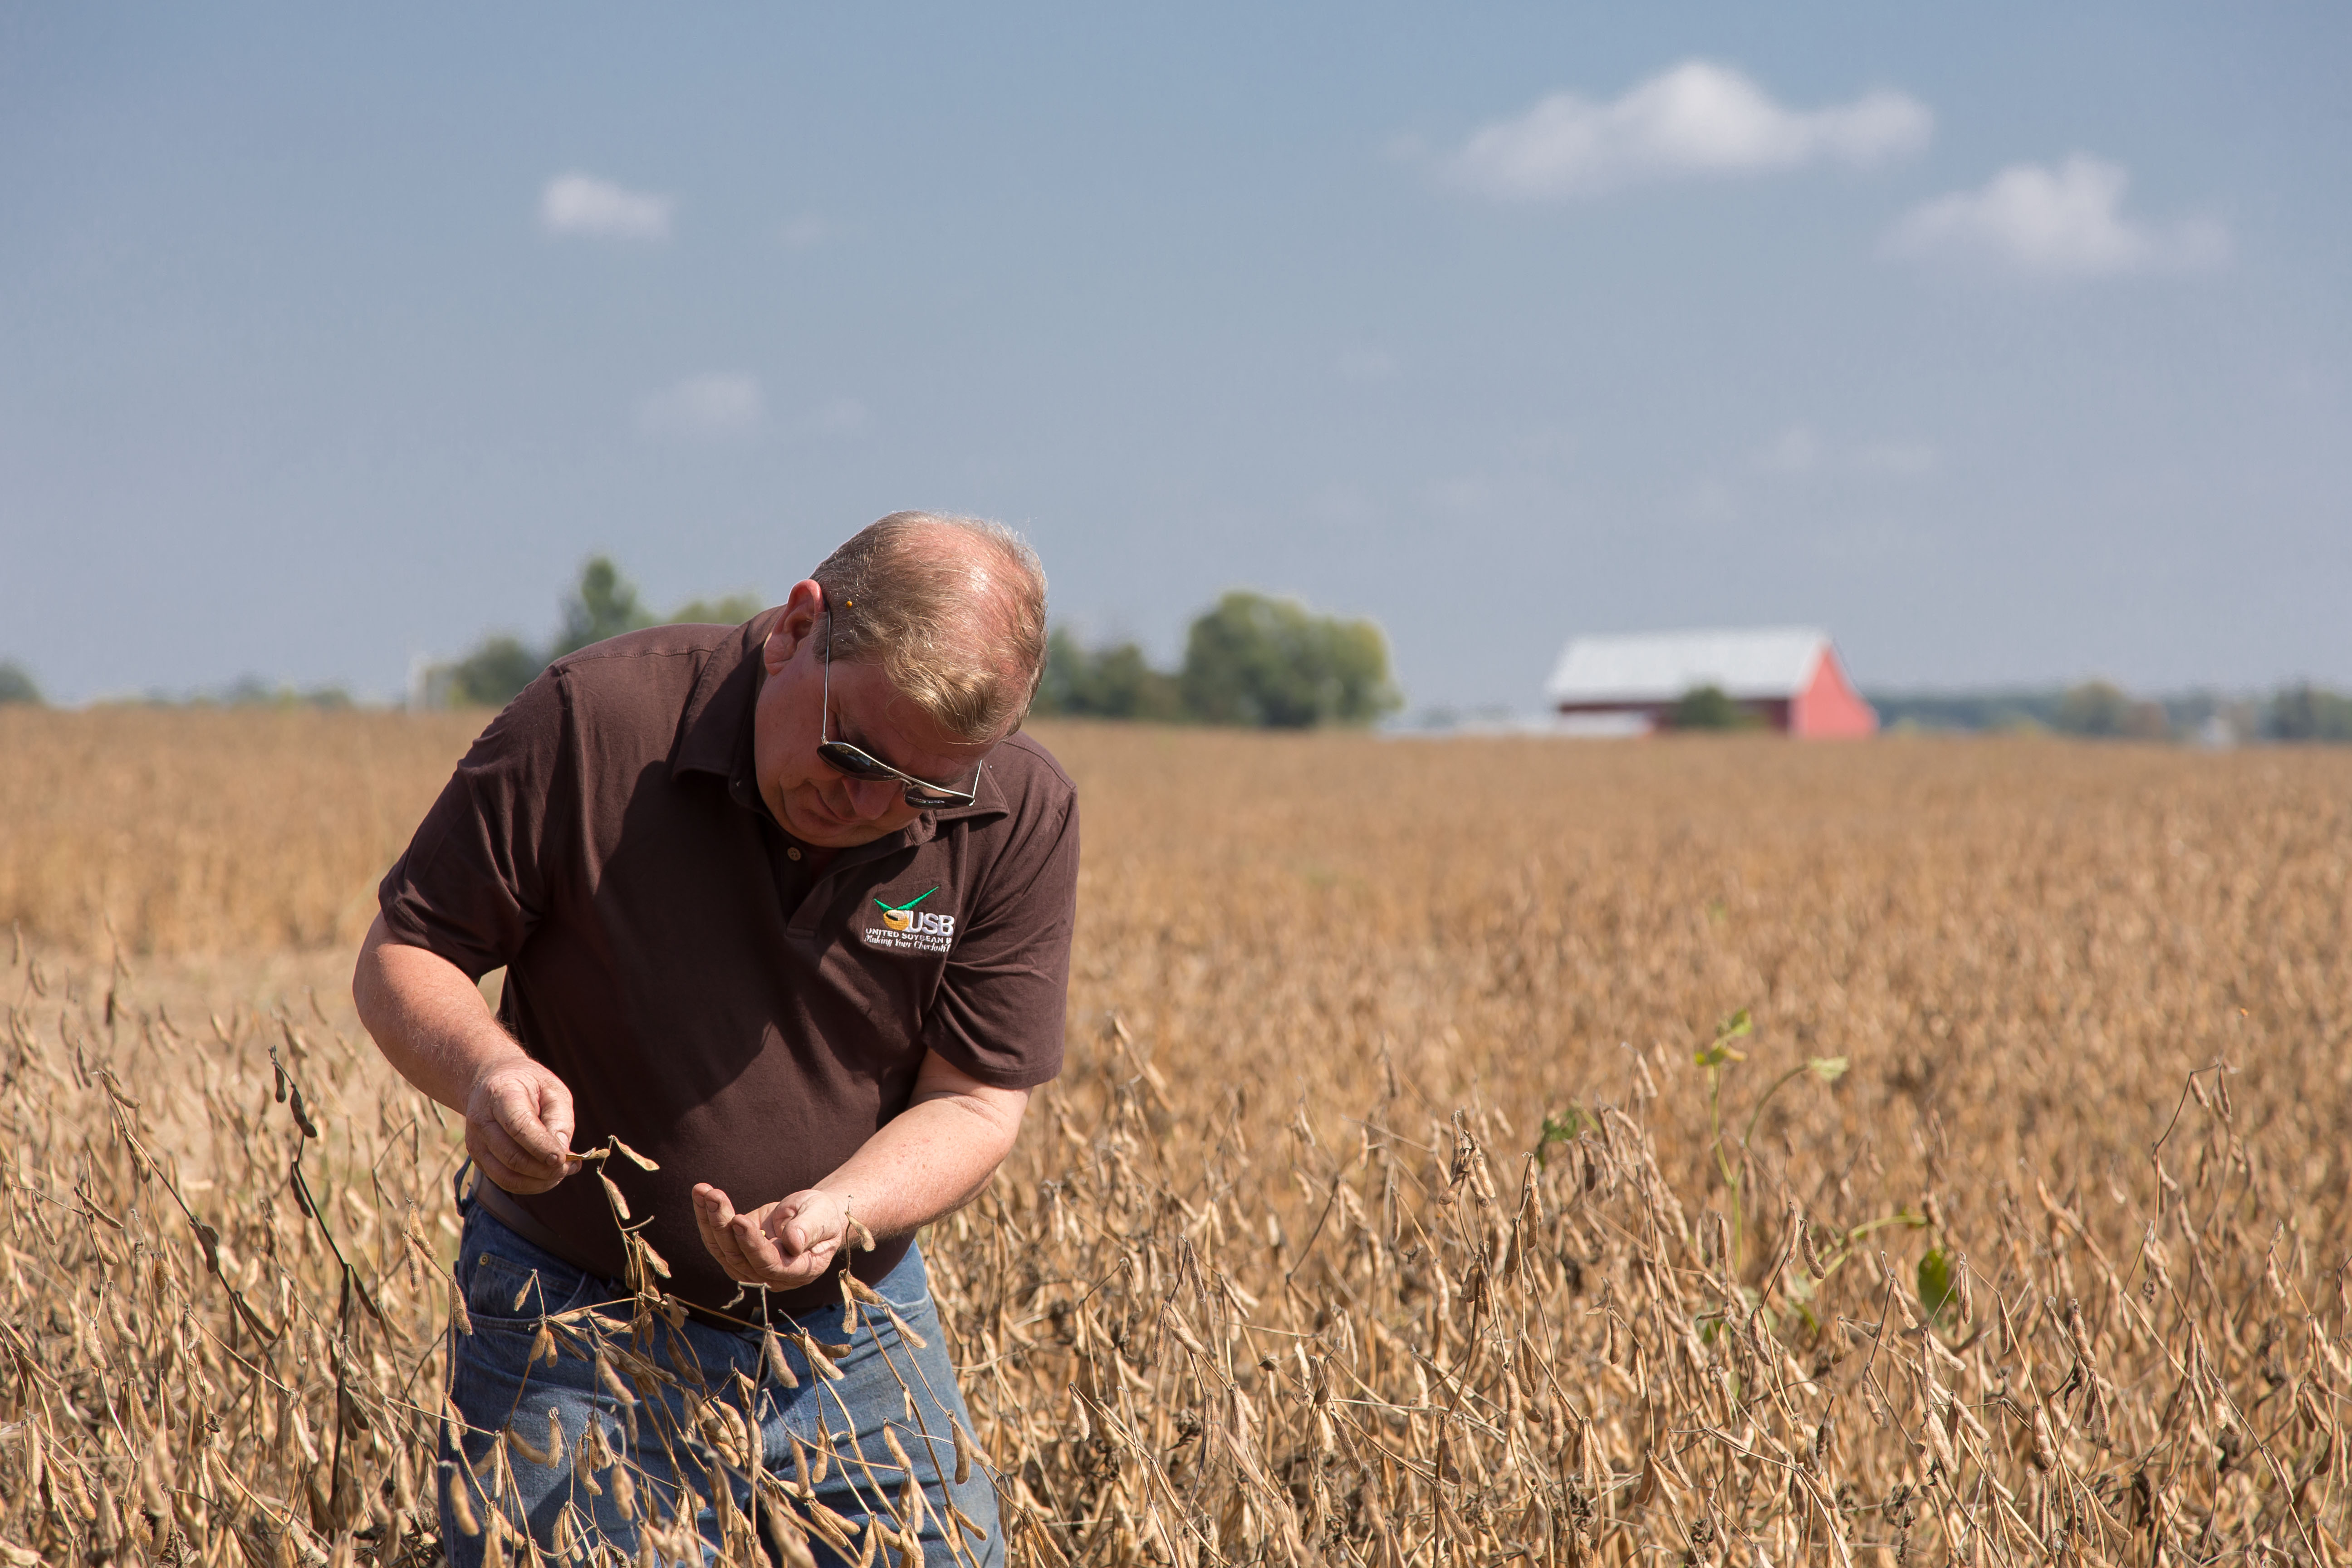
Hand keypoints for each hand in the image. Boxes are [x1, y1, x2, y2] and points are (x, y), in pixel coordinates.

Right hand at [465, 1056, 580, 1194]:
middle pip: (512, 1157)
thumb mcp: (552, 1090)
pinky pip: (504, 1181)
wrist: (491, 1083)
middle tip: (569, 1167)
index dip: (542, 1147)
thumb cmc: (528, 1086)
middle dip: (545, 1170)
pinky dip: (529, 1185)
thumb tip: (563, 1154)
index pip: (519, 1128)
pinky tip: (547, 1175)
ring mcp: (476, 1142)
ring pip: (507, 1176)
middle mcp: (482, 1121)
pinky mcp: (478, 1158)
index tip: (563, 1159)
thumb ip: (559, 1120)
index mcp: (500, 1095)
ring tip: (561, 1172)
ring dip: (538, 1182)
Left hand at [692, 1183, 846, 1290]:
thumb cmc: (822, 1215)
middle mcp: (771, 1276)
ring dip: (709, 1219)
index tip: (739, 1219)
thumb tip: (792, 1243)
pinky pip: (716, 1238)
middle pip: (739, 1257)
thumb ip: (809, 1229)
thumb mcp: (821, 1216)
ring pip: (722, 1249)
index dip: (752, 1244)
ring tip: (703, 1190)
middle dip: (723, 1225)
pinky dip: (706, 1216)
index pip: (769, 1263)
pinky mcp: (737, 1251)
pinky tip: (701, 1193)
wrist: (812, 1216)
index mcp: (798, 1271)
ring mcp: (750, 1266)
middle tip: (714, 1196)